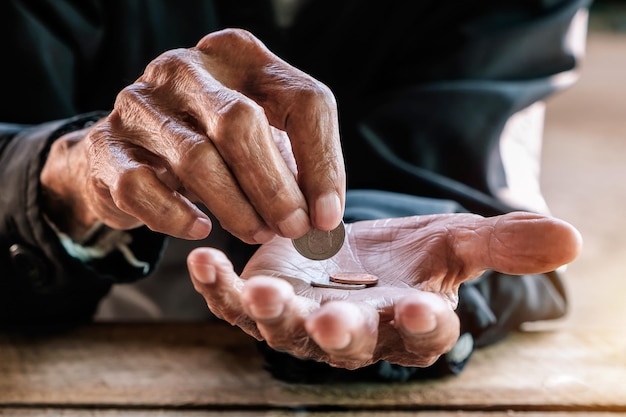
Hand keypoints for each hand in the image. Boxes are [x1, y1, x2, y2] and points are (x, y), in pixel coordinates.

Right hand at [40, 29, 343, 242]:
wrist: (132, 152)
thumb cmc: (212, 145)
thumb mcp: (261, 139)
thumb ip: (294, 166)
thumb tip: (325, 217)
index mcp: (239, 56)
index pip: (303, 99)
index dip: (323, 163)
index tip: (328, 216)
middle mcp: (186, 68)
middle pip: (243, 123)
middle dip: (275, 188)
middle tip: (293, 230)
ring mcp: (140, 102)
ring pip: (196, 159)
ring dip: (235, 208)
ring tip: (256, 232)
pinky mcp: (105, 144)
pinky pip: (142, 187)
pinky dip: (176, 216)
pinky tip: (200, 229)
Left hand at [187, 211, 581, 368]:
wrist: (351, 245)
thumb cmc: (406, 251)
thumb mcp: (455, 238)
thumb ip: (503, 242)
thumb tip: (571, 239)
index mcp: (405, 322)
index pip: (423, 334)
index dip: (426, 324)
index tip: (429, 307)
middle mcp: (352, 333)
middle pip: (350, 344)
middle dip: (343, 335)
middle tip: (337, 323)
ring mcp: (300, 322)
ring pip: (286, 331)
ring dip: (273, 317)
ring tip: (263, 294)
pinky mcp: (261, 300)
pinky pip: (233, 302)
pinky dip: (218, 287)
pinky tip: (203, 260)